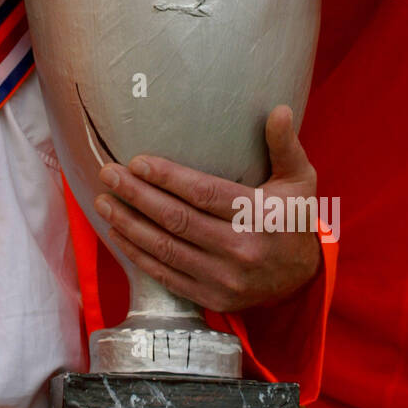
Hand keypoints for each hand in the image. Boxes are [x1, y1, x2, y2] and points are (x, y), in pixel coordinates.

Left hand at [93, 105, 320, 313]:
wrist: (303, 277)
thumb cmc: (293, 217)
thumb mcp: (299, 179)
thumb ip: (285, 145)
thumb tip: (279, 109)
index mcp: (260, 217)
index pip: (205, 194)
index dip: (168, 178)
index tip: (137, 162)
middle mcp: (242, 250)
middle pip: (178, 220)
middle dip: (137, 195)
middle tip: (108, 175)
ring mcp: (225, 279)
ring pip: (166, 249)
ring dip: (129, 225)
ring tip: (104, 202)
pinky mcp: (212, 298)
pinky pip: (167, 276)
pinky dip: (138, 255)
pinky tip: (118, 234)